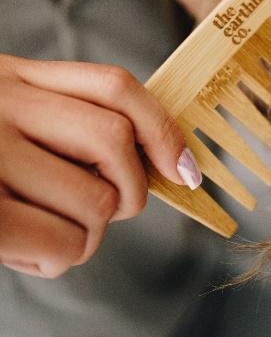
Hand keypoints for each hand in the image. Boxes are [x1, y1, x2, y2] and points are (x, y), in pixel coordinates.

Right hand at [0, 55, 200, 278]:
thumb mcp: (2, 110)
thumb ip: (63, 120)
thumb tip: (156, 164)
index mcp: (15, 77)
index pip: (114, 87)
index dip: (162, 129)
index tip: (185, 169)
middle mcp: (1, 104)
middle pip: (115, 140)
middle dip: (132, 188)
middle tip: (108, 208)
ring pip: (95, 201)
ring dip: (88, 233)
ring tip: (47, 231)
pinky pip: (61, 245)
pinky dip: (60, 260)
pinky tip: (28, 252)